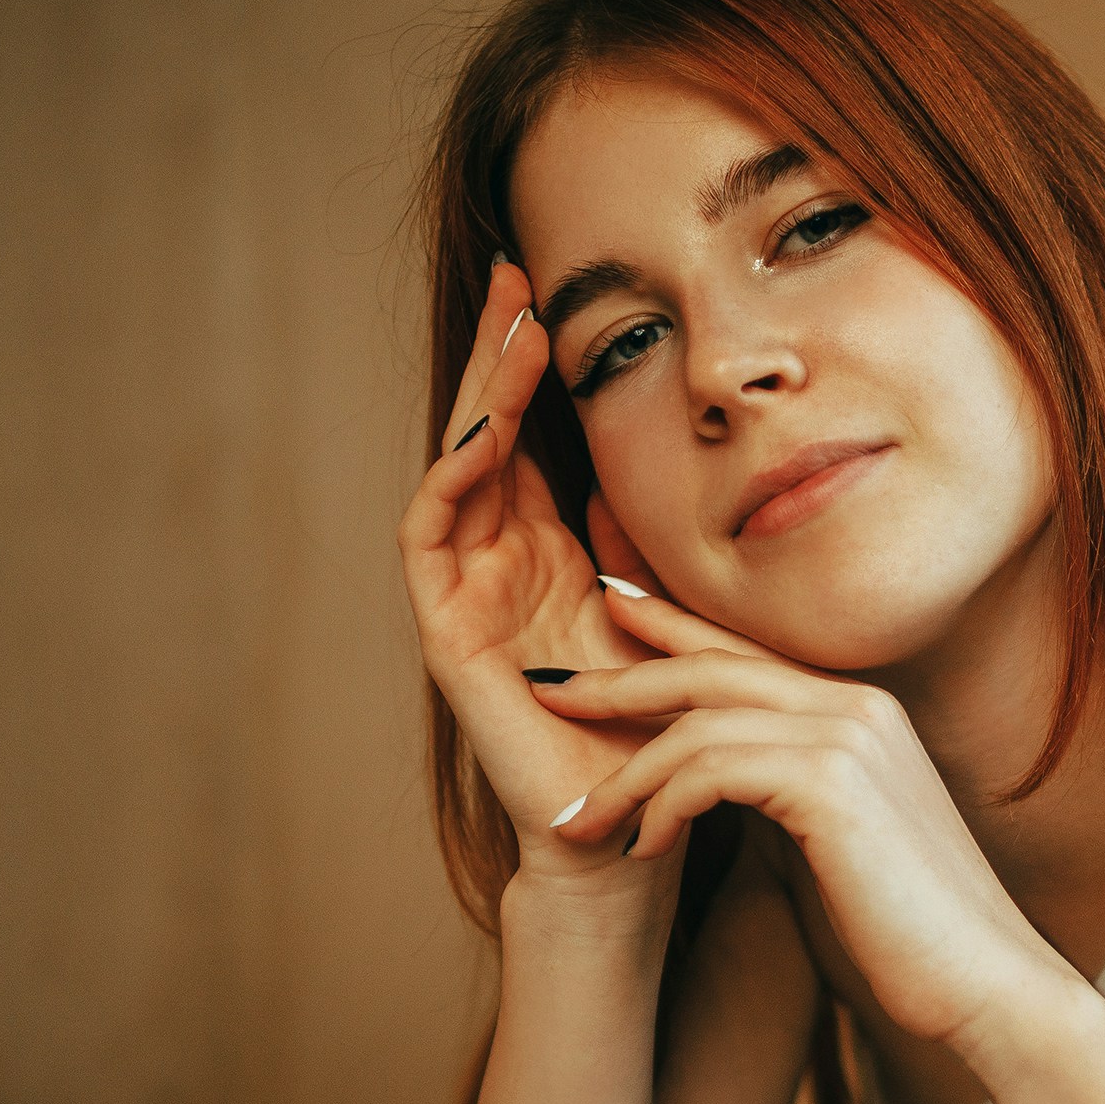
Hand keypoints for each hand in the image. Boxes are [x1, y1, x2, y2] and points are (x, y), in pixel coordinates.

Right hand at [400, 261, 665, 877]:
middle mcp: (501, 562)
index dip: (540, 365)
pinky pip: (431, 536)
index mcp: (552, 551)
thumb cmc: (665, 730)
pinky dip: (454, 479)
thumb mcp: (673, 605)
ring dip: (484, 397)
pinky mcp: (447, 633)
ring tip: (515, 330)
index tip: (559, 288)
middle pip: (489, 432)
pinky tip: (486, 433)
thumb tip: (655, 454)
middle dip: (503, 353)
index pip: (535, 434)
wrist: (634, 831)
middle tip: (518, 272)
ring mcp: (468, 593)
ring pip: (460, 468)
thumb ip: (650, 536)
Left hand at [532, 590, 1070, 1047]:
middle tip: (544, 691)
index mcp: (862, 711)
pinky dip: (661, 806)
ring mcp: (847, 737)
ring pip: (696, 721)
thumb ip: (785, 798)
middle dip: (616, 677)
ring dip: (622, 774)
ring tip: (575, 822)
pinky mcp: (829, 783)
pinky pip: (708, 770)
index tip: (605, 613)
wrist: (985, 981)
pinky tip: (643, 849)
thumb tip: (716, 793)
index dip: (669, 626)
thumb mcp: (835, 844)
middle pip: (707, 666)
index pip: (745, 650)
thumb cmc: (909, 933)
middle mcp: (856, 705)